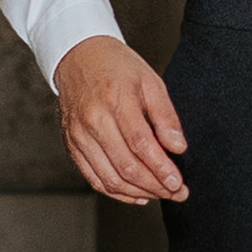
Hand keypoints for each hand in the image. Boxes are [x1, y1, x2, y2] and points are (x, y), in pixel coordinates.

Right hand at [56, 38, 190, 204]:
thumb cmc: (117, 67)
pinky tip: (137, 194)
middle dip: (155, 186)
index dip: (161, 169)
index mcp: (115, 100)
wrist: (78, 57)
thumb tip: (178, 148)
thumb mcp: (150, 81)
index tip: (179, 184)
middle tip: (177, 193)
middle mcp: (93, 120)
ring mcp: (79, 135)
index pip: (141, 145)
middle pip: (126, 166)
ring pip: (109, 178)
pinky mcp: (72, 145)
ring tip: (161, 194)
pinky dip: (116, 192)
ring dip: (138, 193)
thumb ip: (165, 116)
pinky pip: (93, 178)